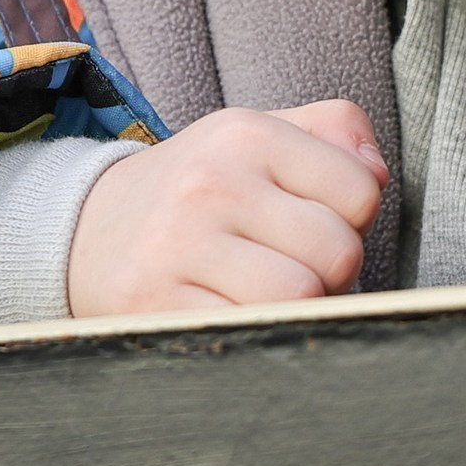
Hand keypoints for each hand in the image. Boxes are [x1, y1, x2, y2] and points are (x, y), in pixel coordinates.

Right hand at [66, 100, 388, 316]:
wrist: (85, 231)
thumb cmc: (199, 190)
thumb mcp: (257, 138)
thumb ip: (333, 132)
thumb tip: (379, 176)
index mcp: (245, 133)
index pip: (360, 192)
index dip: (350, 219)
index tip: (311, 224)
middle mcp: (211, 182)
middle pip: (338, 251)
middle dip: (329, 272)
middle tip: (288, 265)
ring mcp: (178, 245)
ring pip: (300, 298)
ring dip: (297, 309)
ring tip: (264, 293)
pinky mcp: (155, 303)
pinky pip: (251, 334)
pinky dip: (257, 333)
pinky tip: (230, 313)